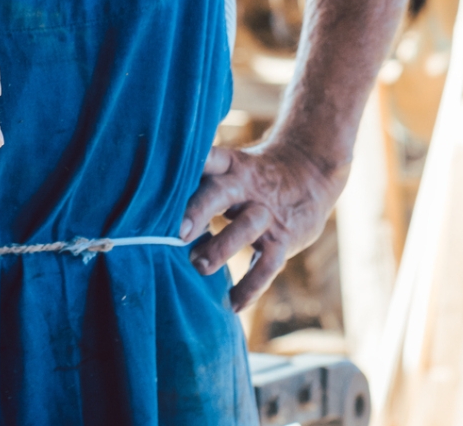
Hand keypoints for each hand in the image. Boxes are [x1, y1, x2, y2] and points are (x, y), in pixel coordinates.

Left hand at [179, 140, 342, 309]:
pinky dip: (251, 287)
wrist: (310, 173)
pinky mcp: (283, 239)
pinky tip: (233, 304)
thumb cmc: (253, 176)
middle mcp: (246, 186)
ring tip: (199, 266)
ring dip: (221, 248)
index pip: (208, 157)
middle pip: (220, 192)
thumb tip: (152, 202)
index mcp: (230, 166)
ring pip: (246, 228)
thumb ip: (201, 181)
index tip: (166, 177)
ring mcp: (266, 213)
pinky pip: (268, 265)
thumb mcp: (231, 167)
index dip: (190, 165)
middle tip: (179, 233)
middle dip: (199, 210)